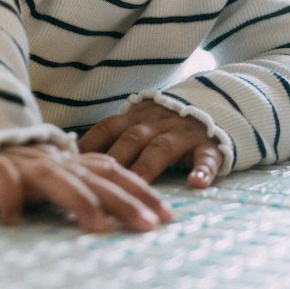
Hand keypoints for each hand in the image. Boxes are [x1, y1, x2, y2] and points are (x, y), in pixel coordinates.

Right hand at [0, 143, 173, 232]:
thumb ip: (84, 190)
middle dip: (123, 201)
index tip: (168, 217)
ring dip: (77, 199)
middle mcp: (52, 160)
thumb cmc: (17, 171)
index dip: (141, 191)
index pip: (113, 172)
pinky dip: (8, 198)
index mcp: (70, 162)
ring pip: (54, 178)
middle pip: (93, 178)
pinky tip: (12, 221)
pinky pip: (1, 180)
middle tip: (148, 226)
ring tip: (97, 226)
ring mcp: (22, 162)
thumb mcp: (56, 180)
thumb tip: (127, 216)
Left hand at [78, 101, 222, 188]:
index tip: (72, 163)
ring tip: (138, 185)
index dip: (90, 143)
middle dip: (117, 159)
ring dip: (148, 165)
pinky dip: (202, 169)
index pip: (108, 127)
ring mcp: (183, 133)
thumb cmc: (167, 125)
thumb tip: (74, 159)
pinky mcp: (210, 144)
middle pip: (133, 138)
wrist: (216, 103)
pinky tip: (196, 183)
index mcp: (136, 118)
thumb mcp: (140, 123)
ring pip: (163, 147)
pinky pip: (207, 156)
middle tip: (100, 182)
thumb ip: (115, 138)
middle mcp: (157, 123)